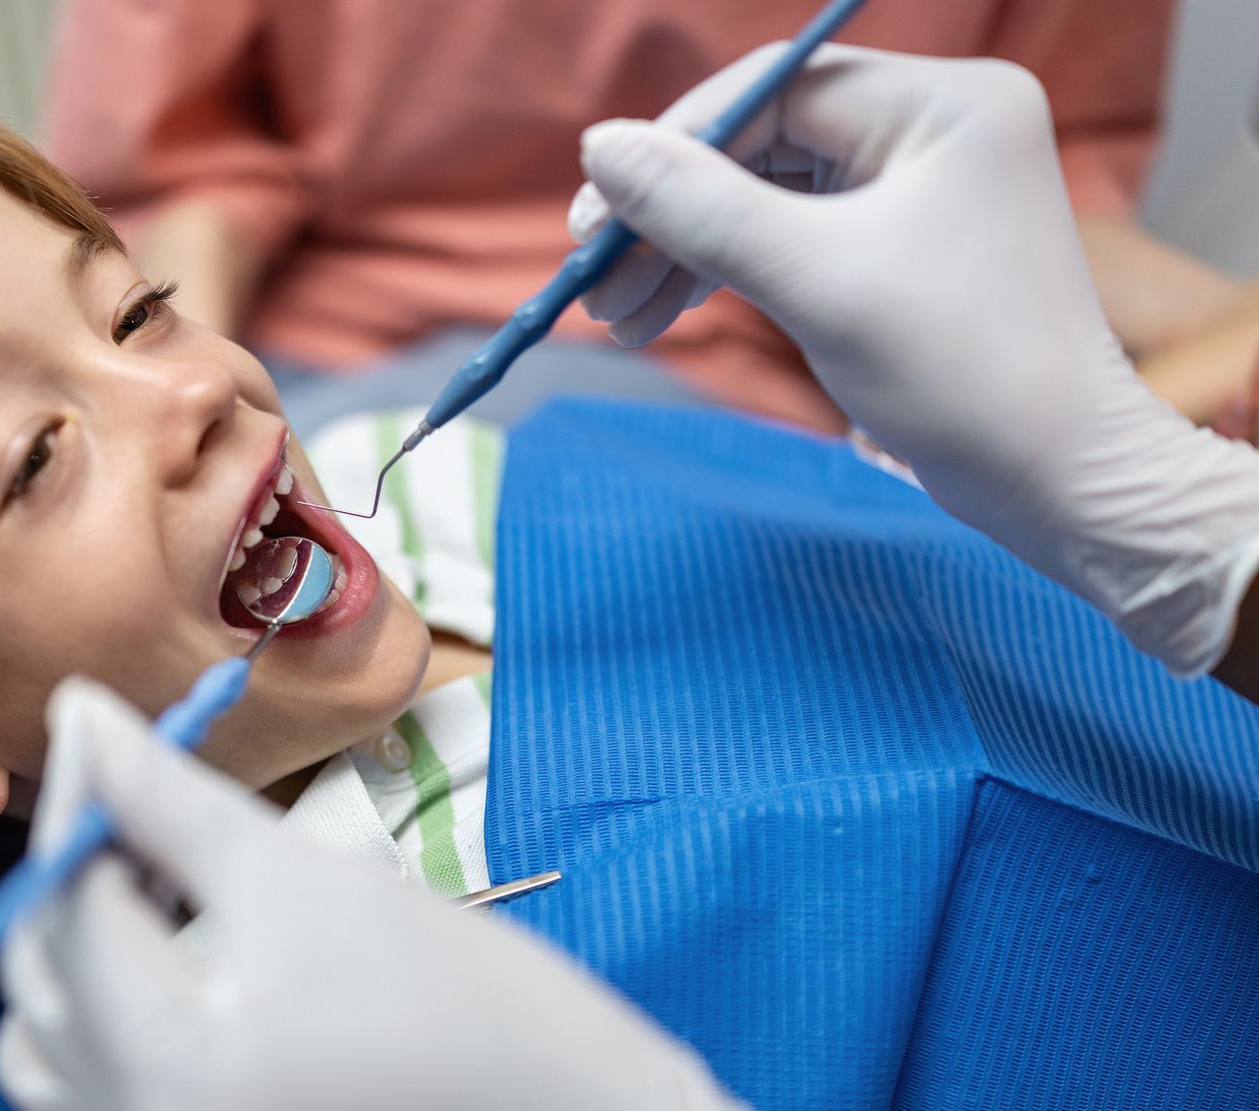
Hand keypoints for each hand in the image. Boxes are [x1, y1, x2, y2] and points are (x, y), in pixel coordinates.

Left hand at [0, 677, 828, 1110]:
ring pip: (40, 1063)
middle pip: (42, 986)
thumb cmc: (464, 1002)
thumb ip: (169, 798)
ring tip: (158, 906)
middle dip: (77, 883)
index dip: (78, 805)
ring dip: (72, 971)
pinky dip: (89, 1061)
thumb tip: (77, 714)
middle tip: (142, 808)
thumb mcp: (304, 876)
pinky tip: (161, 1007)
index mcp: (172, 1072)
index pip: (69, 909)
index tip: (91, 724)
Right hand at [570, 44, 1258, 677]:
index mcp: (942, 102)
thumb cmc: (959, 371)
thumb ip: (702, 207)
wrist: (1057, 478)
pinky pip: (792, 236)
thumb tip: (601, 145)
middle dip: (670, 215)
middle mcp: (935, 125)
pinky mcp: (902, 245)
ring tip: (618, 319)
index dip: (672, 149)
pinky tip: (665, 315)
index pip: (771, 92)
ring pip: (766, 195)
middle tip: (594, 282)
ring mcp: (920, 186)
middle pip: (760, 144)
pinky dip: (728, 275)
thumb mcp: (816, 279)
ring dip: (685, 252)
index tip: (594, 219)